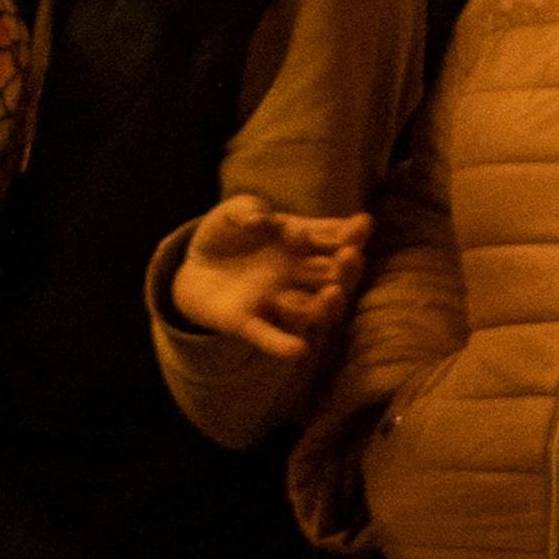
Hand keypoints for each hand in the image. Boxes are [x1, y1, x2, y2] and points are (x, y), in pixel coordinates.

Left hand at [165, 196, 370, 365]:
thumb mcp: (233, 212)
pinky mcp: (247, 322)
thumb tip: (260, 219)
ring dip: (324, 306)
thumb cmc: (225, 233)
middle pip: (332, 276)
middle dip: (346, 268)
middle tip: (351, 256)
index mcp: (300, 243)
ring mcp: (275, 300)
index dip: (350, 233)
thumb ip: (247, 209)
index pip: (332, 239)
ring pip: (310, 310)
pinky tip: (297, 350)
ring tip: (333, 293)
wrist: (194, 266)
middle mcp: (297, 274)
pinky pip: (269, 336)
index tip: (364, 224)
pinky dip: (281, 344)